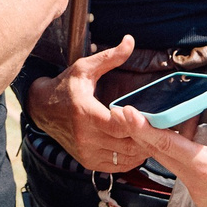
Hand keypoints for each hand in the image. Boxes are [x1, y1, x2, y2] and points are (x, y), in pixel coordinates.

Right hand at [26, 36, 152, 175]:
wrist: (42, 109)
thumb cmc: (66, 87)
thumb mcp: (85, 68)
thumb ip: (110, 57)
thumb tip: (130, 40)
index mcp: (85, 112)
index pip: (118, 125)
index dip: (137, 124)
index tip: (152, 117)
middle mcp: (85, 136)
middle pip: (127, 144)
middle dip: (147, 137)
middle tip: (164, 129)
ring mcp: (86, 152)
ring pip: (125, 158)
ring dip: (142, 149)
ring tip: (154, 137)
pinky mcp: (87, 161)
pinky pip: (116, 166)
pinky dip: (131, 159)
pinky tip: (138, 146)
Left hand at [126, 57, 206, 206]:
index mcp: (205, 167)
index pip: (166, 145)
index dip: (143, 129)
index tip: (126, 113)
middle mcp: (196, 184)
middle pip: (161, 154)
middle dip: (144, 132)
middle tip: (126, 110)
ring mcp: (197, 193)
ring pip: (170, 162)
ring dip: (165, 141)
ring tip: (164, 118)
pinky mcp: (200, 196)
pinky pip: (180, 170)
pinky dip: (179, 153)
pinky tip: (185, 135)